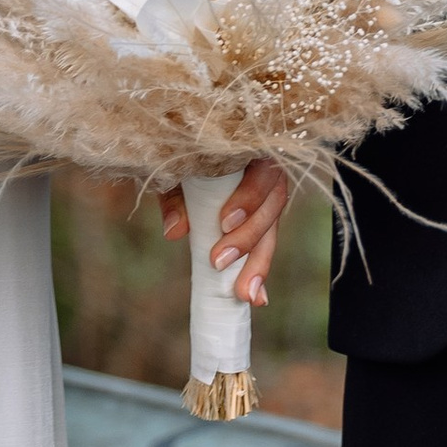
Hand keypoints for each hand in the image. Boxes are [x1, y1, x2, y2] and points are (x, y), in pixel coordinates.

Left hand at [159, 157, 289, 308]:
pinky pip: (265, 244)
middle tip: (219, 263)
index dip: (249, 198)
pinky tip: (256, 298)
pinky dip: (258, 270)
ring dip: (258, 264)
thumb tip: (174, 232)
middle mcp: (269, 170)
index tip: (224, 223)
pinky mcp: (262, 218)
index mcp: (253, 150)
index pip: (263, 173)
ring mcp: (269, 195)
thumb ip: (175, 197)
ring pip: (271, 229)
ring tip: (245, 295)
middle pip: (271, 206)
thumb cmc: (185, 155)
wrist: (188, 148)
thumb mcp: (176, 172)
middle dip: (247, 239)